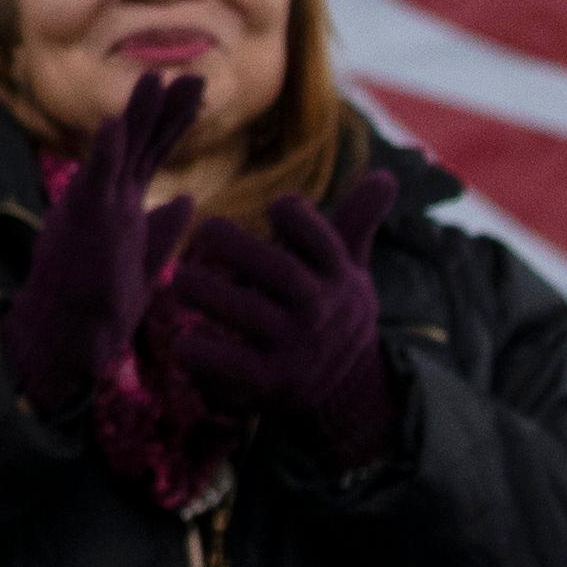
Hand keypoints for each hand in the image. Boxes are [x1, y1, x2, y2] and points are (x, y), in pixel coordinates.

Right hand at [2, 72, 203, 418]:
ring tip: (154, 78)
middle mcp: (109, 198)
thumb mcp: (146, 263)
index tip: (199, 91)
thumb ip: (164, 229)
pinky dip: (105, 150)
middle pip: (142, 144)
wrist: (68, 338)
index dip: (175, 123)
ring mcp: (94, 207)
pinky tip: (115, 121)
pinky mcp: (81, 222)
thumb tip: (189, 199)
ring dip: (136, 115)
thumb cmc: (99, 306)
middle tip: (193, 74)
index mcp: (124, 205)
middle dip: (166, 109)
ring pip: (119, 152)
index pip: (153, 153)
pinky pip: (95, 180)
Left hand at [141, 166, 401, 466]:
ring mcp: (297, 349)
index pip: (324, 241)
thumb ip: (356, 220)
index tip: (275, 205)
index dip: (301, 219)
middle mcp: (320, 311)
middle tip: (203, 230)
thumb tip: (387, 175)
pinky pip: (235, 367)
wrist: (346, 392)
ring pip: (252, 315)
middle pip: (283, 274)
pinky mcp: (273, 383)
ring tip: (179, 279)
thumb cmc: (332, 310)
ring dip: (210, 293)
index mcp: (337, 277)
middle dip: (240, 247)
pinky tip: (181, 342)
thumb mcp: (349, 268)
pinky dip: (206, 353)